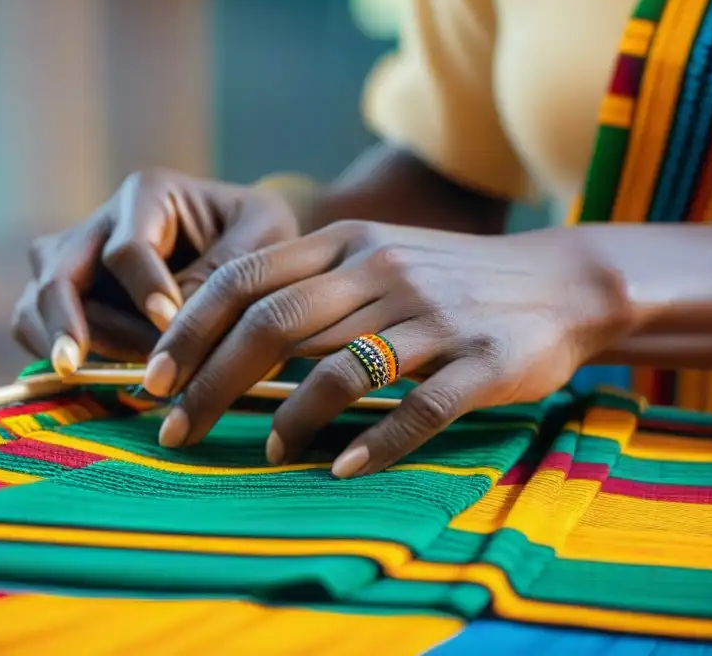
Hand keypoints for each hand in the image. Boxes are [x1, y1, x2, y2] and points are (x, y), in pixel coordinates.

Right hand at [11, 168, 299, 371]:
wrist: (249, 248)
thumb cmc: (258, 235)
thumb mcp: (262, 237)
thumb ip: (223, 269)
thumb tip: (168, 321)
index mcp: (147, 195)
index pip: (126, 249)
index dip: (144, 291)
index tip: (170, 324)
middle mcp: (99, 225)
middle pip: (58, 274)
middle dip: (69, 323)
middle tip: (82, 364)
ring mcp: (75, 263)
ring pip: (35, 303)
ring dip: (65, 344)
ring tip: (117, 374)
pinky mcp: (69, 301)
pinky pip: (33, 328)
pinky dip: (55, 357)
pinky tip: (95, 380)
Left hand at [143, 220, 635, 477]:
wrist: (561, 281)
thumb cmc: (450, 278)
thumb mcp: (378, 258)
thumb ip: (311, 286)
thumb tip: (228, 335)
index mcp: (348, 243)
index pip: (245, 277)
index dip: (188, 328)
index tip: (150, 376)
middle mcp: (382, 271)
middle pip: (275, 324)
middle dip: (212, 381)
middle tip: (174, 429)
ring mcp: (434, 316)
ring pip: (340, 370)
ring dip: (289, 419)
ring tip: (267, 451)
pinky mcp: (482, 362)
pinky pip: (419, 408)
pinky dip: (376, 443)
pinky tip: (342, 469)